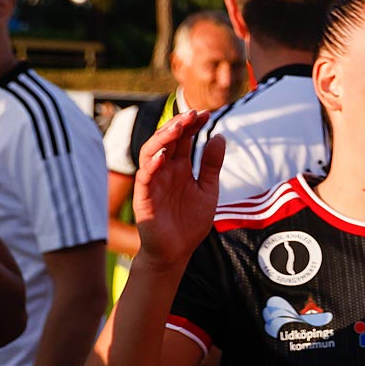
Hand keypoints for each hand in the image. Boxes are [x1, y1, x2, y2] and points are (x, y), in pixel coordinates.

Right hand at [133, 110, 222, 267]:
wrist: (176, 251)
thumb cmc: (190, 222)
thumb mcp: (208, 189)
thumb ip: (212, 165)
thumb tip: (220, 136)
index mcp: (179, 167)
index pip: (184, 139)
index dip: (193, 125)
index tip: (207, 114)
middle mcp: (164, 170)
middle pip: (167, 140)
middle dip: (179, 125)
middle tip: (193, 114)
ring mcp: (153, 182)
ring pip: (151, 152)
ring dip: (164, 138)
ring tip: (179, 127)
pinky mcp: (144, 197)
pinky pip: (145, 177)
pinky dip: (153, 165)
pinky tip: (163, 155)